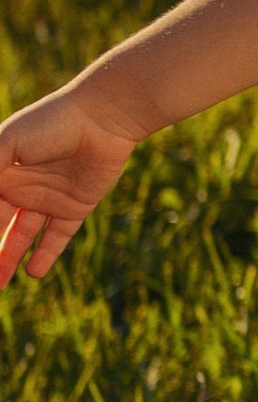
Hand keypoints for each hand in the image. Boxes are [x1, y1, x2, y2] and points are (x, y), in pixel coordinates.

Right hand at [0, 84, 141, 288]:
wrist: (103, 117)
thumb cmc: (50, 123)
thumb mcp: (8, 145)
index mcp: (1, 171)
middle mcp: (21, 186)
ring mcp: (48, 197)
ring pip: (23, 235)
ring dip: (10, 258)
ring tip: (0, 284)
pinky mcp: (76, 206)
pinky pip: (57, 236)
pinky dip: (46, 253)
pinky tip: (33, 272)